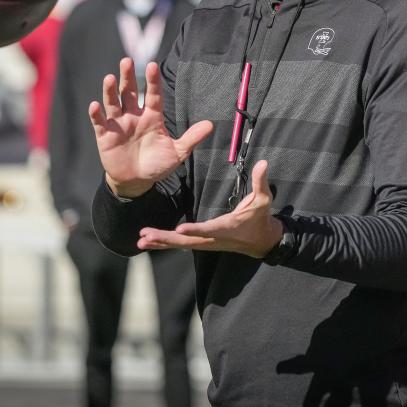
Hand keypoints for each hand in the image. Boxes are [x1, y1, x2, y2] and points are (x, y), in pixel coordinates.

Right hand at [89, 58, 212, 198]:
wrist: (137, 181)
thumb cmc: (157, 164)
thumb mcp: (177, 152)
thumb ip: (191, 138)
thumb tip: (211, 125)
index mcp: (152, 117)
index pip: (153, 95)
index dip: (153, 81)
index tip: (153, 66)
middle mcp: (134, 116)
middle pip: (130, 93)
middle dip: (128, 77)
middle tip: (127, 61)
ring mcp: (119, 125)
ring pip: (114, 103)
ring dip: (110, 91)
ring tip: (110, 78)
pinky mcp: (106, 136)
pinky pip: (100, 123)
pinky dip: (96, 114)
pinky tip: (95, 105)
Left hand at [137, 160, 283, 257]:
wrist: (262, 241)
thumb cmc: (261, 218)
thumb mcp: (264, 199)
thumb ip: (261, 182)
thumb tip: (263, 162)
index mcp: (228, 227)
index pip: (210, 230)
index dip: (196, 230)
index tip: (180, 229)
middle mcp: (214, 238)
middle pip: (187, 241)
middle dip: (166, 239)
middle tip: (146, 236)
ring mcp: (208, 242)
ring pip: (181, 244)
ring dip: (161, 242)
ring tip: (141, 240)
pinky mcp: (203, 242)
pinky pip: (182, 244)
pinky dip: (165, 243)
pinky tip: (150, 241)